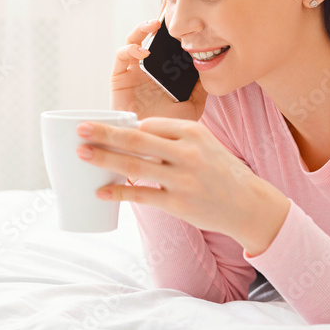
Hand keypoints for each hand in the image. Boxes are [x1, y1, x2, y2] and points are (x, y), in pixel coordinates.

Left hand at [75, 116, 289, 252]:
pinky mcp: (178, 203)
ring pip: (134, 165)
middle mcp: (186, 152)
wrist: (249, 204)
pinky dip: (118, 192)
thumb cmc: (219, 171)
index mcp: (192, 131)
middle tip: (80, 128)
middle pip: (136, 139)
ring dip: (104, 158)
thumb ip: (172, 138)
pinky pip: (141, 195)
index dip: (121, 126)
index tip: (100, 126)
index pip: (148, 124)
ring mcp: (182, 179)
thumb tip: (132, 134)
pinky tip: (100, 190)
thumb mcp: (203, 144)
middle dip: (104, 132)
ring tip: (81, 153)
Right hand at [110, 0, 207, 122]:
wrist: (151, 149)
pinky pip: (121, 57)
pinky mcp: (119, 79)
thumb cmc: (169, 128)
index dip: (173, 26)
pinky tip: (143, 51)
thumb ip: (200, 84)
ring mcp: (132, 73)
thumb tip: (211, 64)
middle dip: (158, 19)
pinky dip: (130, 49)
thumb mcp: (194, 104)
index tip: (183, 8)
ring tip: (154, 24)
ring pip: (133, 42)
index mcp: (164, 72)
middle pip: (150, 38)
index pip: (168, 44)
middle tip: (168, 5)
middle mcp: (147, 69)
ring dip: (141, 29)